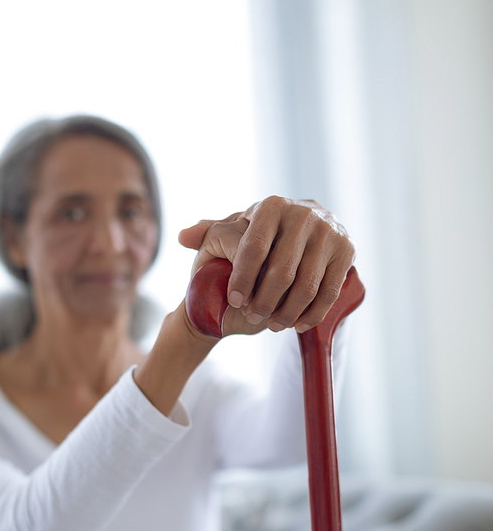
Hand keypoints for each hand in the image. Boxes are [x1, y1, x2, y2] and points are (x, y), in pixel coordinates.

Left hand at [178, 196, 354, 334]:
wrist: (311, 225)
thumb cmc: (265, 232)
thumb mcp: (237, 226)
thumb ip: (209, 232)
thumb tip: (183, 238)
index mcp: (271, 206)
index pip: (254, 247)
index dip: (243, 278)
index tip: (235, 300)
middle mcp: (303, 214)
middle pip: (282, 272)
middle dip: (265, 301)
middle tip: (253, 317)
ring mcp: (329, 233)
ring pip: (307, 286)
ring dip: (288, 312)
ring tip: (272, 324)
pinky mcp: (348, 251)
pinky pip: (329, 292)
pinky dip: (312, 313)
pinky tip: (296, 324)